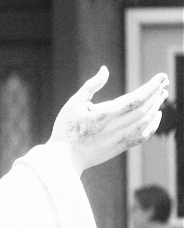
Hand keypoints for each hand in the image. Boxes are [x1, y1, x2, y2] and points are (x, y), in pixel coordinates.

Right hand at [47, 67, 168, 173]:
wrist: (64, 158)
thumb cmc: (66, 128)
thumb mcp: (74, 103)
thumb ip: (91, 85)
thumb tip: (105, 70)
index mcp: (104, 115)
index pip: (135, 99)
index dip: (151, 87)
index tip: (161, 77)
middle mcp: (114, 127)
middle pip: (144, 109)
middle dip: (156, 94)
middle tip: (163, 83)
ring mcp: (118, 139)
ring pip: (145, 121)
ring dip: (155, 107)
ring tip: (161, 96)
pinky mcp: (119, 147)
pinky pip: (142, 136)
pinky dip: (153, 125)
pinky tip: (156, 116)